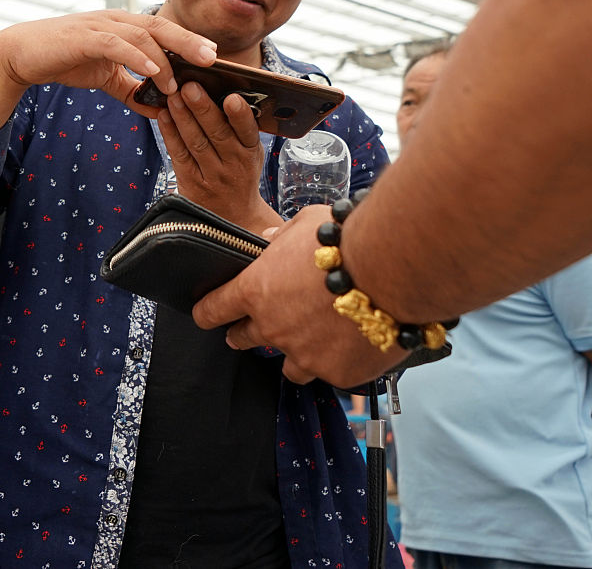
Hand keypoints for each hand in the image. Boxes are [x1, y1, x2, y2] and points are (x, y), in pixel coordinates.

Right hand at [0, 11, 216, 112]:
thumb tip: (158, 109)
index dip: (188, 42)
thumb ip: (131, 90)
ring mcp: (100, 25)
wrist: (23, 54)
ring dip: (164, 58)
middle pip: (160, 26)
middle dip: (188, 42)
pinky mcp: (85, 37)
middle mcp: (116, 21)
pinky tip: (152, 72)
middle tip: (213, 59)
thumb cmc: (64, 60)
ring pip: (143, 34)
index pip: (163, 31)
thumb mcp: (105, 78)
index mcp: (123, 27)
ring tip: (178, 82)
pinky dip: (137, 57)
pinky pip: (117, 44)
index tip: (212, 57)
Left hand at [157, 85, 279, 232]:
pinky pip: (179, 156)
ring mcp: (212, 177)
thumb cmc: (240, 174)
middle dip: (202, 108)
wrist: (234, 218)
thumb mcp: (250, 154)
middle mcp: (234, 165)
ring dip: (183, 117)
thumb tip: (222, 90)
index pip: (248, 132)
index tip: (232, 97)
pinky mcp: (191, 184)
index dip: (240, 116)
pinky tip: (164, 116)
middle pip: (218, 134)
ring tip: (173, 96)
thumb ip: (240, 129)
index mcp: (252, 153)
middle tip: (189, 86)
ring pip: (196, 143)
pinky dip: (170, 135)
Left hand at [191, 204, 407, 386]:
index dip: (207, 311)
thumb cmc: (347, 238)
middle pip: (244, 339)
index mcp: (256, 290)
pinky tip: (353, 347)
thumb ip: (282, 237)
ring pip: (289, 367)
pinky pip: (331, 373)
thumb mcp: (306, 223)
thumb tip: (270, 241)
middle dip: (244, 334)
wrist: (394, 269)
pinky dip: (339, 362)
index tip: (204, 314)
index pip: (215, 308)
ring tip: (308, 344)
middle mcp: (274, 327)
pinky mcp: (338, 373)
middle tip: (250, 330)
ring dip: (294, 354)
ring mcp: (305, 355)